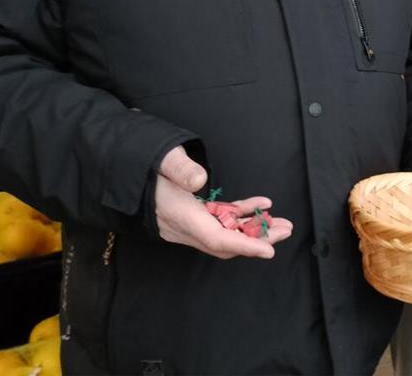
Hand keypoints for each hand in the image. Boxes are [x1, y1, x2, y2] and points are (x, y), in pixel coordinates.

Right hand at [155, 146, 292, 258]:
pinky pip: (221, 221)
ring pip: (227, 234)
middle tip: (286, 231)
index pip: (215, 239)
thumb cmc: (143, 166)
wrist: (125, 174)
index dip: (244, 246)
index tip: (269, 250)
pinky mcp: (194, 216)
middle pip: (226, 243)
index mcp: (180, 216)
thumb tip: (199, 179)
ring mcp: (190, 224)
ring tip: (282, 224)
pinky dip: (242, 215)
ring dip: (254, 230)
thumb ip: (178, 168)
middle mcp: (185, 227)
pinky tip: (261, 205)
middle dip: (257, 241)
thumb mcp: (160, 160)